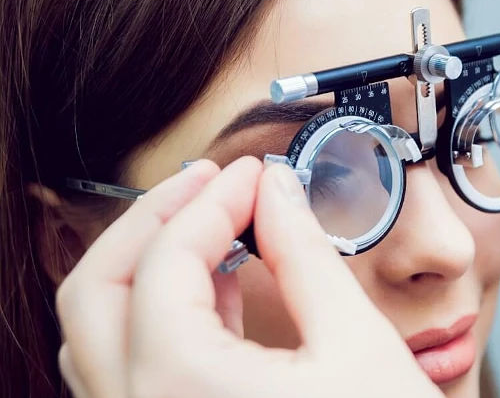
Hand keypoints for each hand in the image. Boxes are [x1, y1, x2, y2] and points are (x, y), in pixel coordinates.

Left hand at [56, 157, 443, 397]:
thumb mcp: (355, 344)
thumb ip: (305, 254)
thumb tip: (277, 191)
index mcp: (182, 390)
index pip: (167, 261)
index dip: (212, 200)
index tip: (253, 175)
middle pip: (95, 291)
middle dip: (152, 221)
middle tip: (208, 182)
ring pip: (94, 332)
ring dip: (144, 265)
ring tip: (207, 224)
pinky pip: (122, 370)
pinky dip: (153, 314)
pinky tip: (210, 289)